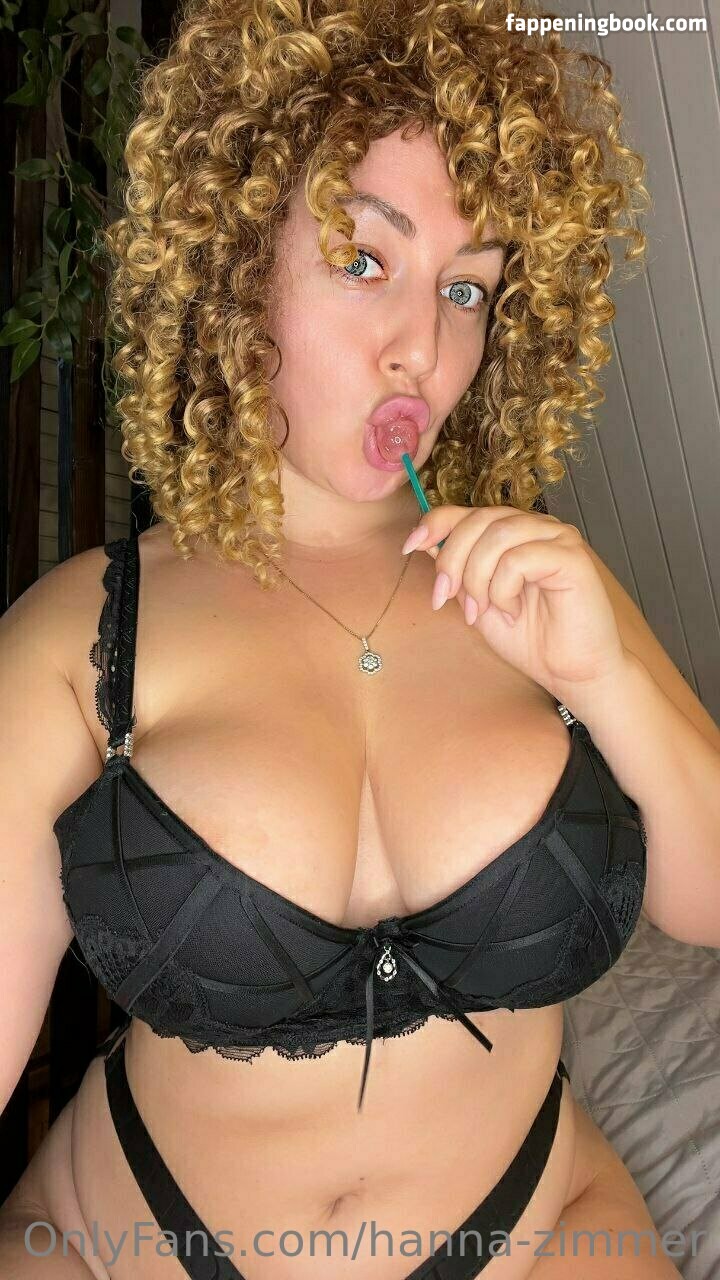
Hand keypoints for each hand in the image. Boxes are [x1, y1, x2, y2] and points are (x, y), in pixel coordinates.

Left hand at [402, 505, 628, 697]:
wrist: (570, 673)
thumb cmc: (529, 639)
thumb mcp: (477, 601)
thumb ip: (458, 571)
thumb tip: (425, 542)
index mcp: (514, 533)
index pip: (468, 512)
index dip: (435, 523)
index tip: (410, 547)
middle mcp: (536, 528)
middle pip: (478, 520)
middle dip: (452, 560)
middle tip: (447, 598)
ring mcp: (557, 538)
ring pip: (497, 535)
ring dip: (478, 578)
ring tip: (485, 610)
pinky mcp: (573, 557)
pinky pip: (519, 559)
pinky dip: (504, 589)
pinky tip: (513, 611)